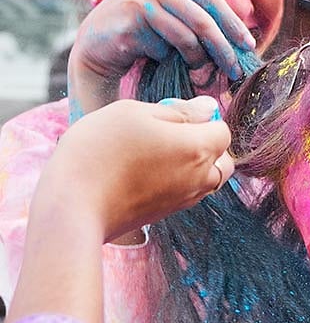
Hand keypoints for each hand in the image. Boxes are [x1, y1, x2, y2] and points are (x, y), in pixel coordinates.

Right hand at [37, 97, 233, 241]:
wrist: (73, 206)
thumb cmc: (99, 151)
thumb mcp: (134, 113)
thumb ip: (178, 110)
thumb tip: (207, 108)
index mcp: (198, 149)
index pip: (223, 130)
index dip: (203, 118)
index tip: (173, 115)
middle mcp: (200, 178)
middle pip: (223, 159)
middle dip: (206, 144)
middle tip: (168, 134)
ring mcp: (185, 200)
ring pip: (208, 179)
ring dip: (194, 165)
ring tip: (155, 153)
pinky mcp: (167, 214)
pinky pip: (187, 193)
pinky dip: (178, 181)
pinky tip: (144, 172)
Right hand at [68, 0, 254, 114]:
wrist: (95, 48)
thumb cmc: (142, 35)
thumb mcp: (171, 16)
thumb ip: (198, 16)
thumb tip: (244, 38)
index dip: (233, 23)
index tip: (248, 46)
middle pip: (203, 17)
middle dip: (224, 47)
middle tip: (236, 69)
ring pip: (187, 36)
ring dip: (198, 61)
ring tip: (199, 73)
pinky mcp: (129, 19)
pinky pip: (164, 48)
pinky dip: (167, 59)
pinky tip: (153, 58)